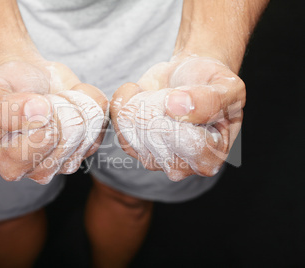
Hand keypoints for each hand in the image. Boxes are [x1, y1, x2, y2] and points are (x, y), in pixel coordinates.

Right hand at [0, 60, 108, 183]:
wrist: (28, 77)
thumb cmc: (7, 87)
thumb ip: (4, 108)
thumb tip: (38, 112)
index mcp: (10, 163)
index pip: (44, 137)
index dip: (42, 109)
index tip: (30, 100)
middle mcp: (40, 170)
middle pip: (71, 133)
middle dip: (59, 104)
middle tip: (44, 98)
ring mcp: (67, 161)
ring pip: (89, 126)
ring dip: (73, 100)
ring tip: (54, 99)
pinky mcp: (89, 146)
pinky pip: (102, 117)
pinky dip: (88, 97)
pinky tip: (70, 99)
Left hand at [110, 53, 244, 180]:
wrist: (189, 78)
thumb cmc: (213, 85)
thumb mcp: (228, 87)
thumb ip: (211, 100)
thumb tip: (177, 107)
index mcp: (211, 157)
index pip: (188, 142)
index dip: (181, 111)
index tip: (186, 96)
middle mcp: (180, 167)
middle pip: (155, 133)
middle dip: (161, 102)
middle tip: (175, 95)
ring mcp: (153, 159)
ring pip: (133, 125)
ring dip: (144, 99)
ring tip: (162, 97)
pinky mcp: (131, 146)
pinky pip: (118, 119)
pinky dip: (127, 97)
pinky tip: (143, 95)